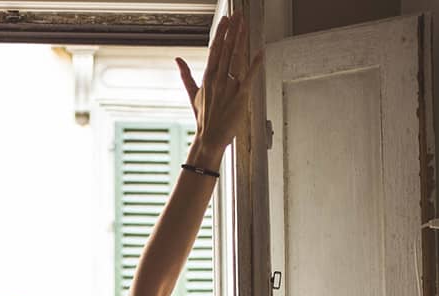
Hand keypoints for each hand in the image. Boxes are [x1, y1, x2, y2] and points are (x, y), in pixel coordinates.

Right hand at [174, 14, 261, 152]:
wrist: (209, 138)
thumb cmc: (204, 118)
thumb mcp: (193, 94)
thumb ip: (186, 74)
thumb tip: (177, 59)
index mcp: (208, 77)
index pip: (215, 49)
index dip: (221, 33)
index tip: (226, 20)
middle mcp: (218, 79)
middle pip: (226, 49)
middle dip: (232, 31)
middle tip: (238, 15)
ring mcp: (229, 87)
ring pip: (235, 58)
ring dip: (241, 40)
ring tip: (245, 25)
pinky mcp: (240, 97)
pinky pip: (249, 77)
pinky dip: (255, 64)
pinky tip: (261, 52)